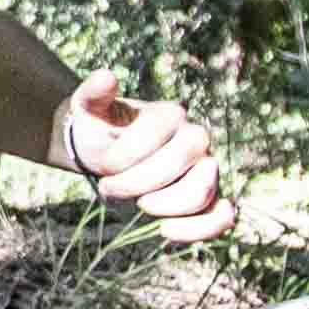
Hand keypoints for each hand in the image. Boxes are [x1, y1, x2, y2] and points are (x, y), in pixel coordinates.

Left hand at [52, 75, 243, 235]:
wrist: (105, 155)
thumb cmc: (99, 130)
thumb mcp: (87, 109)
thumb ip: (93, 93)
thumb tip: (107, 77)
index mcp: (171, 115)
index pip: (157, 136)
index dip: (124, 157)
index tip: (102, 168)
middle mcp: (196, 139)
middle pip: (182, 163)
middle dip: (138, 182)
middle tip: (109, 188)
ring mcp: (205, 170)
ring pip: (204, 191)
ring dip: (164, 206)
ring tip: (139, 205)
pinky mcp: (207, 200)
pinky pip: (220, 217)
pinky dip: (199, 230)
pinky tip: (165, 231)